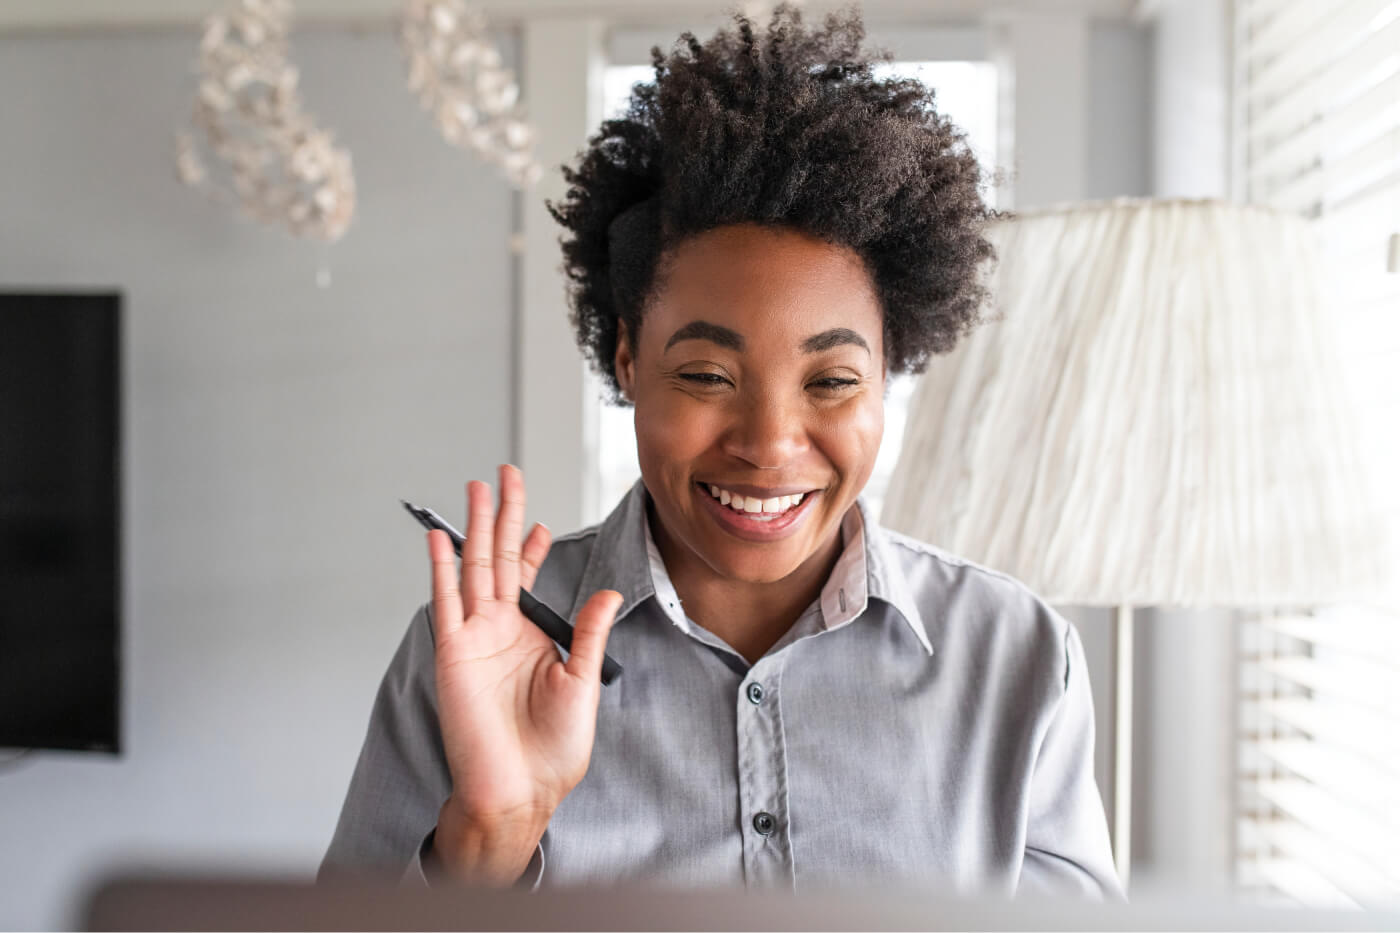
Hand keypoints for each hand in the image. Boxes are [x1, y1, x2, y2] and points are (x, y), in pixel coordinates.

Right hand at [426, 464, 620, 868]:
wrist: (520, 788)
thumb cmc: (552, 749)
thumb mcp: (583, 682)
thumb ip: (589, 633)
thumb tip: (606, 592)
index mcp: (531, 635)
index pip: (529, 578)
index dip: (532, 545)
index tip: (538, 519)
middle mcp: (500, 630)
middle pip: (500, 558)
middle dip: (503, 515)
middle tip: (505, 474)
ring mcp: (475, 637)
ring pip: (474, 568)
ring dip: (474, 527)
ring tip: (477, 489)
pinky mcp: (454, 652)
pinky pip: (446, 601)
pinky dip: (441, 568)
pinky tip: (440, 538)